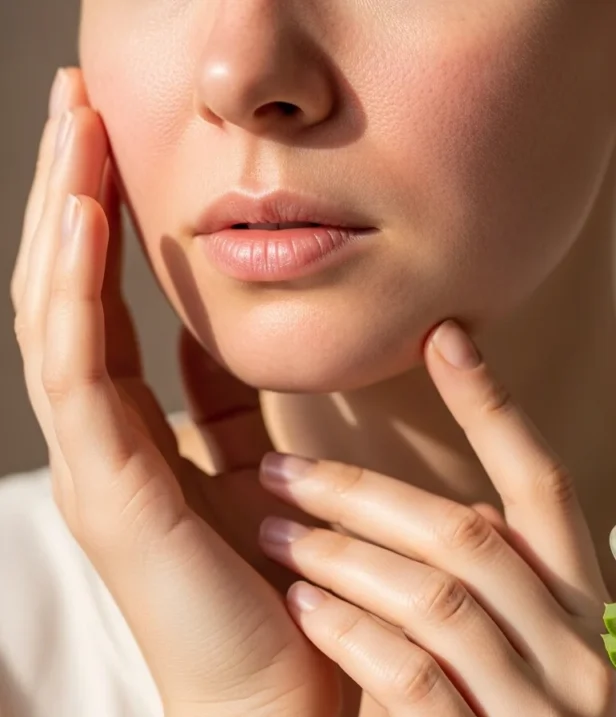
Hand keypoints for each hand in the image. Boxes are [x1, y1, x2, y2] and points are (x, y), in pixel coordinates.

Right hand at [11, 68, 345, 715]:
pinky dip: (76, 293)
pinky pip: (79, 374)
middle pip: (73, 296)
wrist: (292, 696)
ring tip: (71, 128)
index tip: (118, 146)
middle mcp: (109, 445)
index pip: (108, 310)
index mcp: (145, 438)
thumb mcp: (263, 470)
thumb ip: (237, 408)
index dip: (109, 226)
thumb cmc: (288, 593)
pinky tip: (85, 221)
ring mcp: (99, 468)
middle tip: (76, 101)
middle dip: (72, 195)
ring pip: (59, 318)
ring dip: (63, 218)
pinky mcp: (113, 492)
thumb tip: (224, 338)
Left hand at [255, 320, 615, 715]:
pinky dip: (349, 632)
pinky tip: (302, 606)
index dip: (495, 409)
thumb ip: (477, 568)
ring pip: (436, 596)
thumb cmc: (483, 711)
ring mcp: (540, 709)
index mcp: (582, 605)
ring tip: (270, 528)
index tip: (443, 336)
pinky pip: (409, 674)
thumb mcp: (505, 635)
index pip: (544, 484)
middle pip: (471, 534)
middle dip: (366, 491)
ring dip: (341, 555)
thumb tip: (402, 490)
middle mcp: (580, 651)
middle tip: (278, 464)